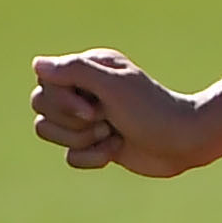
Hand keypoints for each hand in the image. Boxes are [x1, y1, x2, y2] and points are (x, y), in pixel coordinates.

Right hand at [30, 50, 208, 177]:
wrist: (185, 142)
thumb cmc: (152, 109)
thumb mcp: (113, 85)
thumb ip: (74, 70)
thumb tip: (36, 64)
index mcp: (87, 69)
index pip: (44, 83)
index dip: (62, 100)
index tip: (94, 107)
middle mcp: (83, 91)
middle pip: (42, 107)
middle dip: (74, 122)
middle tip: (107, 119)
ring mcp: (87, 119)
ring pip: (49, 131)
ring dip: (83, 140)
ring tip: (112, 133)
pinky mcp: (94, 144)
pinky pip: (70, 157)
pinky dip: (92, 157)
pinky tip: (116, 149)